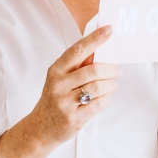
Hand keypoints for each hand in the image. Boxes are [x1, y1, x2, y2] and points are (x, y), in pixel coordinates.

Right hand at [0, 26, 118, 157]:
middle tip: (117, 71)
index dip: (95, 39)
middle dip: (110, 70)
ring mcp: (65, 103)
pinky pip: (99, 104)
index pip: (77, 50)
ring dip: (111, 85)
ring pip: (98, 88)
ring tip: (112, 85)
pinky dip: (107, 98)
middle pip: (93, 71)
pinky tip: (105, 97)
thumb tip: (100, 48)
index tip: (109, 30)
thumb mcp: (60, 79)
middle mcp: (59, 85)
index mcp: (56, 70)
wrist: (40, 128)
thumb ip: (77, 66)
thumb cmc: (55, 98)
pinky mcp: (74, 118)